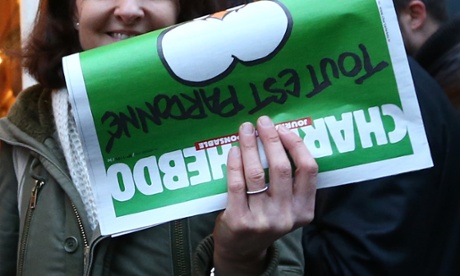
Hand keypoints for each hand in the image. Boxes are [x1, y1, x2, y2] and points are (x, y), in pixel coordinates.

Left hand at [213, 115, 316, 274]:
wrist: (242, 250)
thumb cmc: (265, 218)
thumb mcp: (287, 206)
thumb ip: (290, 181)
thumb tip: (282, 136)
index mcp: (304, 210)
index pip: (309, 170)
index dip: (297, 145)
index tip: (283, 129)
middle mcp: (287, 216)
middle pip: (282, 168)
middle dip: (271, 139)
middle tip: (262, 122)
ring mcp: (263, 220)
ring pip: (257, 174)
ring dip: (251, 146)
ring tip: (245, 130)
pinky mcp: (240, 221)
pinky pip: (237, 184)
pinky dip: (235, 163)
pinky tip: (234, 150)